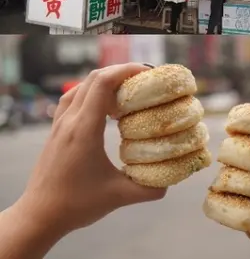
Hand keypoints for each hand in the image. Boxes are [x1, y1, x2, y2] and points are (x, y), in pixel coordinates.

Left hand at [14, 64, 166, 234]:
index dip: (127, 70)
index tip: (149, 73)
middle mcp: (69, 121)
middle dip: (121, 72)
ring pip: (81, 87)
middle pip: (93, 78)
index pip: (103, 83)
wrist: (39, 216)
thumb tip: (173, 180)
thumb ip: (150, 188)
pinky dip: (91, 93)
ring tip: (127, 91)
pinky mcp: (55, 131)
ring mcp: (59, 125)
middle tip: (145, 80)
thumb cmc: (76, 204)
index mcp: (84, 129)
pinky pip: (73, 99)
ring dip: (105, 81)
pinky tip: (105, 107)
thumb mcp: (119, 197)